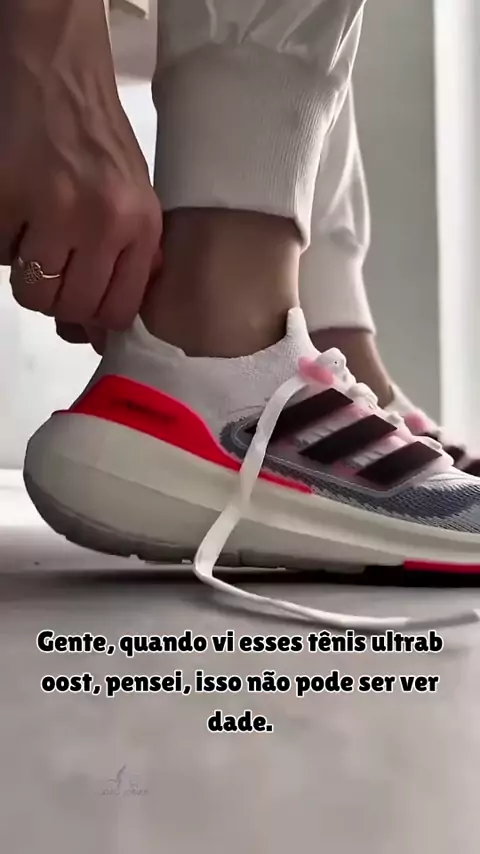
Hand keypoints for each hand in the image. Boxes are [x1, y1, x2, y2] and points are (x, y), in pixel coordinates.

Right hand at [1, 0, 161, 340]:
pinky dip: (4, 241)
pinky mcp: (5, 196)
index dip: (97, 322)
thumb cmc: (98, 137)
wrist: (58, 72)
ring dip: (28, 275)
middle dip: (59, 301)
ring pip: (32, 291)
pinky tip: (18, 210)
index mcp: (140, 224)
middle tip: (54, 272)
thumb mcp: (138, 197)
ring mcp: (52, 208)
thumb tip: (102, 329)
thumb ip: (130, 260)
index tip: (85, 316)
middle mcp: (102, 221)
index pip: (119, 310)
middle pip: (71, 307)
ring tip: (35, 237)